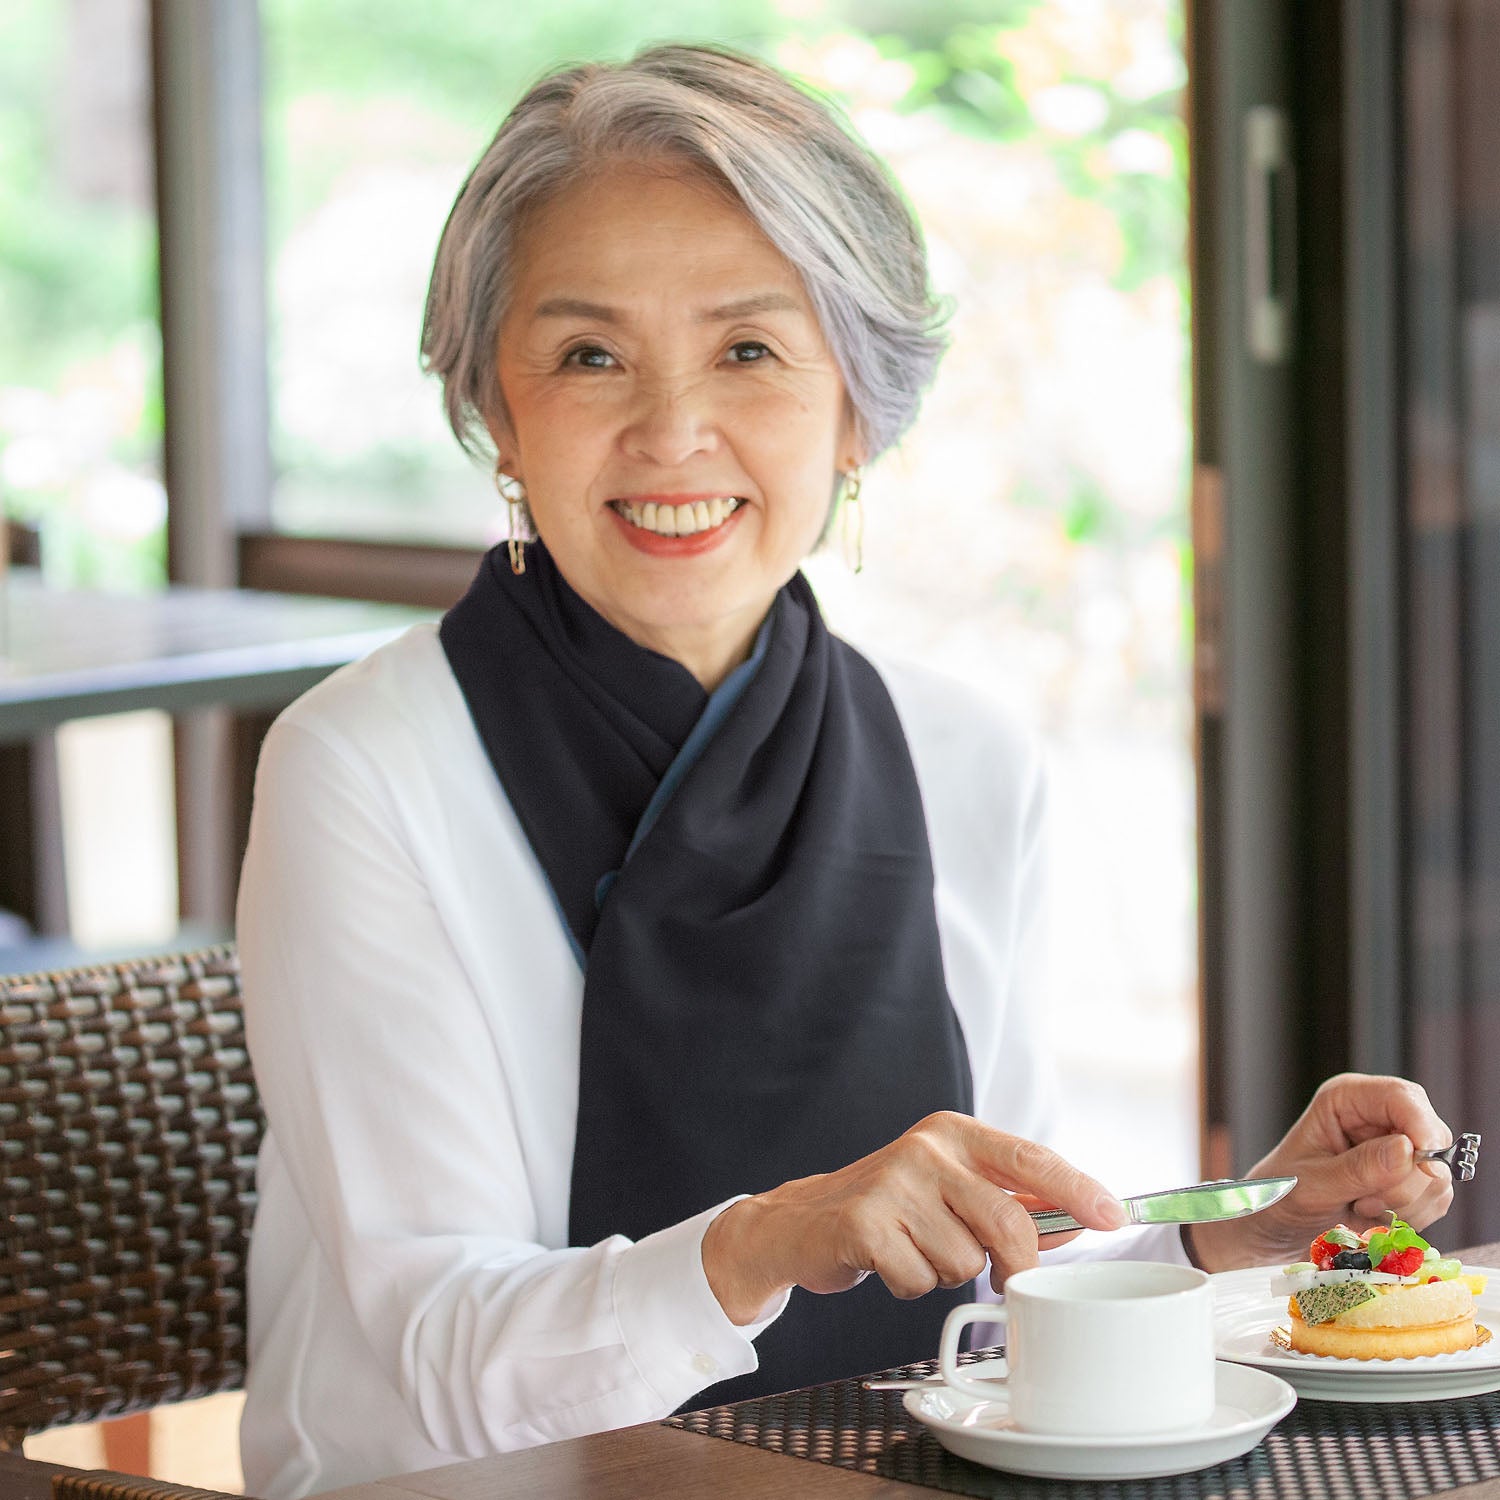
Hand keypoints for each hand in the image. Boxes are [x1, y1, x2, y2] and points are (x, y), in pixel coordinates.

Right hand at [701, 1111, 1128, 1324]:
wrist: (803, 1221)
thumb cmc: (892, 1207)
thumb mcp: (952, 1188)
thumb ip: (1013, 1202)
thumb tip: (1080, 1222)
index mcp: (954, 1132)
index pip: (1030, 1159)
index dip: (1078, 1189)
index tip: (1114, 1217)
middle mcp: (926, 1149)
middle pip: (1007, 1222)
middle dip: (1016, 1266)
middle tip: (1006, 1280)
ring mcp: (892, 1183)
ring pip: (965, 1261)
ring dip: (949, 1273)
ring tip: (917, 1251)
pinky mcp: (864, 1223)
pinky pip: (921, 1280)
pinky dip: (911, 1286)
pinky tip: (889, 1263)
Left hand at [1185, 1073, 1454, 1272]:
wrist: (1276, 1226)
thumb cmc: (1281, 1194)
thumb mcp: (1313, 1183)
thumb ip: (1360, 1168)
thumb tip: (1409, 1150)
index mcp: (1347, 1100)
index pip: (1403, 1097)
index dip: (1421, 1126)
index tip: (1423, 1163)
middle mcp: (1377, 1118)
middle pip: (1430, 1136)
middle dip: (1407, 1179)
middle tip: (1365, 1201)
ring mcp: (1398, 1149)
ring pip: (1436, 1174)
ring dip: (1404, 1203)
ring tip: (1359, 1208)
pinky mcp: (1410, 1180)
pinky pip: (1435, 1200)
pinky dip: (1409, 1217)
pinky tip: (1372, 1217)